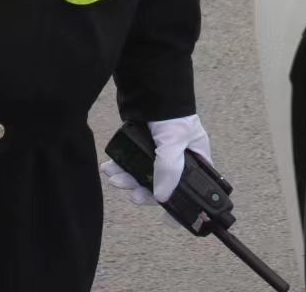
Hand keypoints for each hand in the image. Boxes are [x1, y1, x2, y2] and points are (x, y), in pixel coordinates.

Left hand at [98, 115, 212, 223]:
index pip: (193, 188)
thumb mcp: (175, 141)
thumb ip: (169, 169)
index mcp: (196, 157)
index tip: (169, 220)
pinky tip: (110, 168)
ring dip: (128, 180)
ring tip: (114, 177)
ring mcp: (157, 152)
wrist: (148, 86)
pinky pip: (131, 163)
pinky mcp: (140, 145)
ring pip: (143, 176)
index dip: (183, 205)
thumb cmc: (171, 111)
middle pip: (163, 186)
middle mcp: (178, 157)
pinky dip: (120, 167)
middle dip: (145, 191)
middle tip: (133, 194)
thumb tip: (161, 198)